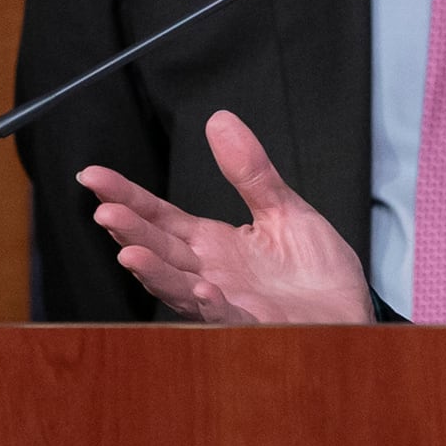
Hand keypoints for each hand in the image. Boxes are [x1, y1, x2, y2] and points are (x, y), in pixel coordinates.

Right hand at [80, 111, 372, 323]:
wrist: (352, 315)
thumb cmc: (316, 273)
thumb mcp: (284, 209)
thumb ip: (250, 171)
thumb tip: (220, 120)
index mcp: (213, 245)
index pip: (160, 217)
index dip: (127, 196)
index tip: (93, 177)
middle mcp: (210, 274)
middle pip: (160, 250)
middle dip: (130, 232)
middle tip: (104, 211)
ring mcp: (228, 302)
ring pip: (180, 287)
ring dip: (154, 272)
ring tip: (130, 253)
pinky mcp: (255, 326)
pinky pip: (228, 317)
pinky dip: (212, 304)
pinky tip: (202, 288)